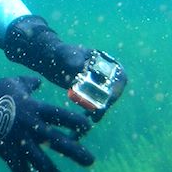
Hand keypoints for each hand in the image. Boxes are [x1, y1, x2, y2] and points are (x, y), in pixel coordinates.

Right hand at [0, 73, 93, 171]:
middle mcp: (32, 127)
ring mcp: (20, 142)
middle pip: (59, 141)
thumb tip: (39, 82)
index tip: (88, 128)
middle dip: (76, 152)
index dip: (77, 122)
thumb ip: (29, 83)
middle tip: (90, 161)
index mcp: (35, 108)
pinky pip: (19, 170)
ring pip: (42, 163)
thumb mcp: (12, 82)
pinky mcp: (7, 153)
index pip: (62, 116)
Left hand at [5, 15, 127, 119]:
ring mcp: (99, 83)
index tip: (110, 98)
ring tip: (92, 118)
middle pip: (115, 90)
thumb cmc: (59, 53)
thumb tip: (78, 67)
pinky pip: (96, 103)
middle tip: (98, 112)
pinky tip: (85, 117)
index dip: (118, 88)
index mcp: (106, 61)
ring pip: (106, 99)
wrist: (50, 60)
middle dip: (108, 102)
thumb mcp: (66, 53)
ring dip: (101, 109)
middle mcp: (106, 73)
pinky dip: (93, 110)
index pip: (120, 76)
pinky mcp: (90, 92)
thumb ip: (72, 58)